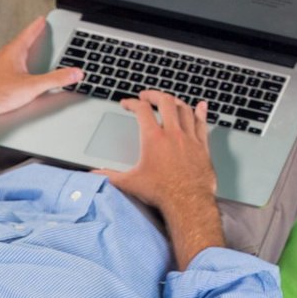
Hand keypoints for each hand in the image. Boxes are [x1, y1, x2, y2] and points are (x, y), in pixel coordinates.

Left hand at [0, 17, 82, 123]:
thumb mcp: (33, 86)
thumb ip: (56, 79)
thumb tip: (75, 73)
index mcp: (14, 52)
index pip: (28, 33)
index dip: (37, 26)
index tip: (41, 19)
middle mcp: (4, 56)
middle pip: (20, 42)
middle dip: (31, 36)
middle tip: (36, 31)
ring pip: (13, 54)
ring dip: (23, 50)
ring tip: (29, 50)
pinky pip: (8, 66)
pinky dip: (17, 64)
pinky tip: (18, 73)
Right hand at [94, 91, 217, 211]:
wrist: (188, 202)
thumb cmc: (161, 193)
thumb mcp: (130, 183)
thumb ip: (110, 175)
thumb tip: (94, 175)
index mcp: (153, 138)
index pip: (141, 110)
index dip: (132, 103)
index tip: (127, 103)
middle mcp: (172, 134)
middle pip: (165, 102)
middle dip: (154, 95)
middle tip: (147, 95)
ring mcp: (189, 139)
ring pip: (184, 110)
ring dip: (175, 101)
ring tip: (169, 100)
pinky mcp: (202, 147)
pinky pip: (202, 124)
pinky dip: (201, 113)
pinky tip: (201, 106)